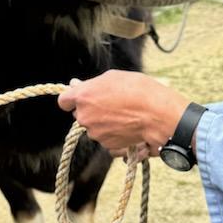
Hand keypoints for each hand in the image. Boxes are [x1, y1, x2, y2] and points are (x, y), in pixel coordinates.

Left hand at [57, 70, 189, 156]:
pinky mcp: (107, 144)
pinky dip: (113, 133)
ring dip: (103, 122)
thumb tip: (78, 86)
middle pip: (80, 114)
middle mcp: (84, 116)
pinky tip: (127, 125)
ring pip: (94, 127)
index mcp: (83, 96)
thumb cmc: (139, 91)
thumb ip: (93, 84)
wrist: (158, 115)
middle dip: (91, 110)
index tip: (80, 98)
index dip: (72, 100)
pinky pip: (105, 137)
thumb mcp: (114, 77)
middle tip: (110, 103)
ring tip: (123, 114)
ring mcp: (95, 132)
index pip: (64, 101)